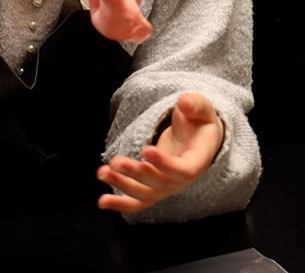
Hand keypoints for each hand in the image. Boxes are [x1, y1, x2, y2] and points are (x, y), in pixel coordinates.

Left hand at [97, 93, 222, 213]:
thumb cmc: (199, 122)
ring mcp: (167, 186)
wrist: (198, 138)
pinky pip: (138, 202)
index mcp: (197, 161)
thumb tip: (184, 101)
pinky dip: (120, 203)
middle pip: (159, 184)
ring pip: (145, 195)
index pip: (183, 170)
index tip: (146, 150)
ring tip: (103, 173)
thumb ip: (195, 104)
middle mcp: (182, 180)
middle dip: (136, 173)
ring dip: (122, 186)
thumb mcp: (201, 108)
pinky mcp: (154, 188)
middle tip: (115, 161)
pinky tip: (103, 202)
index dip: (165, 164)